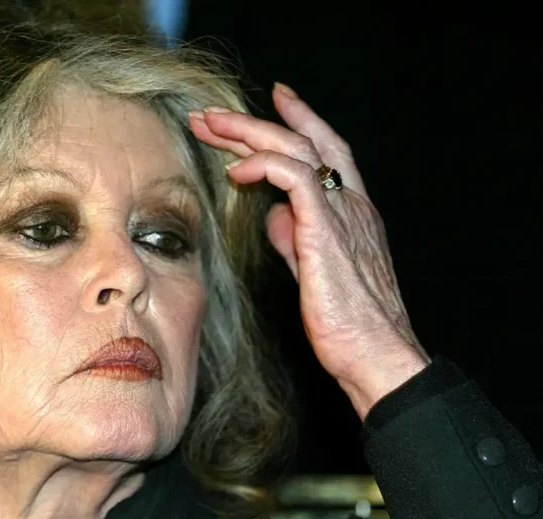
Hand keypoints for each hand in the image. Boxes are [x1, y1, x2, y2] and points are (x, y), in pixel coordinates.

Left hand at [188, 83, 429, 418]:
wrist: (374, 355)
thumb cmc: (347, 323)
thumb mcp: (312, 269)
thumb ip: (295, 236)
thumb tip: (273, 214)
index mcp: (350, 211)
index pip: (327, 148)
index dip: (301, 119)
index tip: (274, 98)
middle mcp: (350, 204)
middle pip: (303, 141)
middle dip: (252, 122)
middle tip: (211, 114)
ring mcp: (341, 214)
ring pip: (296, 149)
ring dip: (247, 133)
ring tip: (209, 125)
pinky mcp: (326, 231)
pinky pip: (296, 178)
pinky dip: (263, 165)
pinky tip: (236, 171)